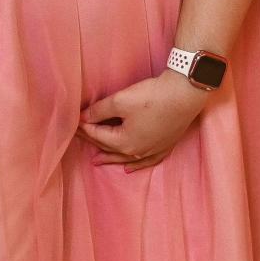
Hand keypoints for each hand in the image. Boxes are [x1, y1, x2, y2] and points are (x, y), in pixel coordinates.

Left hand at [78, 71, 210, 171]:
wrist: (185, 94)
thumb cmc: (152, 97)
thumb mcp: (120, 101)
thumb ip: (98, 110)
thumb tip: (83, 117)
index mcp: (124, 143)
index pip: (98, 135)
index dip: (85, 128)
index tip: (74, 122)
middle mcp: (138, 152)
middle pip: (110, 148)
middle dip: (93, 141)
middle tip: (79, 138)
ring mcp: (153, 150)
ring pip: (126, 158)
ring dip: (110, 159)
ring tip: (97, 161)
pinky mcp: (165, 145)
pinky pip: (147, 160)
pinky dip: (136, 165)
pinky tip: (130, 167)